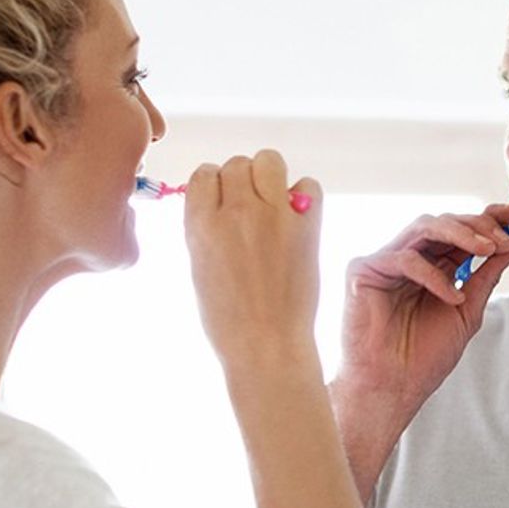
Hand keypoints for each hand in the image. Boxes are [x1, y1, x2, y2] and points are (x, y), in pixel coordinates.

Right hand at [183, 150, 322, 366]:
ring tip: (273, 206)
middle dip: (242, 182)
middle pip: (237, 164)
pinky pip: (308, 185)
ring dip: (270, 177)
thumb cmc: (229, 319)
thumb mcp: (199, 267)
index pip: (204, 174)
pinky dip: (304, 196)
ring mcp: (274, 217)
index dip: (214, 187)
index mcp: (201, 225)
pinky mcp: (306, 226)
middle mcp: (237, 213)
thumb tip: (220, 202)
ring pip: (269, 161)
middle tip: (250, 209)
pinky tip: (297, 218)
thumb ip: (207, 228)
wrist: (266, 346)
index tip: (222, 203)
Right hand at [334, 203, 508, 425]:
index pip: (460, 231)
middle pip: (444, 222)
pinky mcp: (363, 270)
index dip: (487, 218)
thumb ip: (488, 274)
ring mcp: (385, 261)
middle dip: (477, 224)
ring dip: (460, 233)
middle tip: (503, 238)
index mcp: (433, 266)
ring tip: (486, 249)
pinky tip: (453, 296)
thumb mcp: (468, 310)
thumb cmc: (424, 356)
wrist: (393, 388)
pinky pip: (404, 258)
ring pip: (423, 226)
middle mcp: (410, 258)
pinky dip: (433, 275)